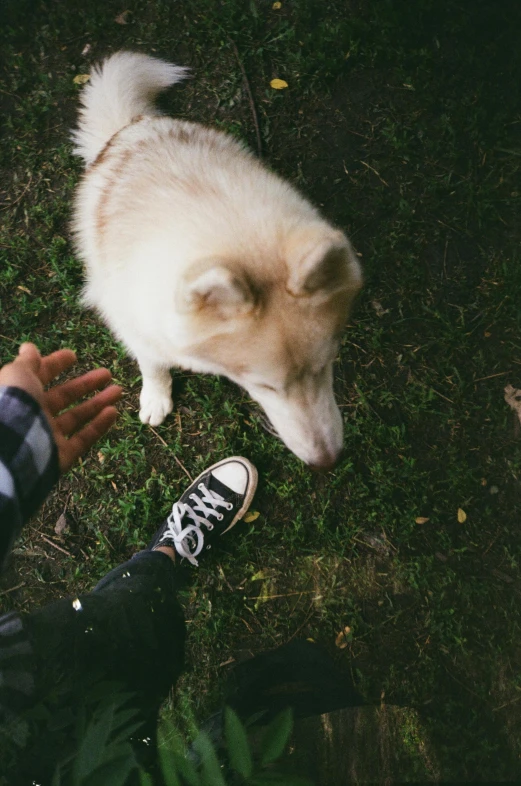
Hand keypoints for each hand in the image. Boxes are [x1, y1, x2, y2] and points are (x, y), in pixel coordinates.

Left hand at [0, 343, 121, 471]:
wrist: (10, 447)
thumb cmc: (13, 404)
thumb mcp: (17, 375)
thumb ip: (26, 362)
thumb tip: (29, 347)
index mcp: (22, 395)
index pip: (41, 377)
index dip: (56, 365)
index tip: (74, 355)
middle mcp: (35, 415)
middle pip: (64, 397)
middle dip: (86, 384)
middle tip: (107, 373)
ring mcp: (48, 436)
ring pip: (77, 417)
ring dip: (98, 403)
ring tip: (118, 391)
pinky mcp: (60, 456)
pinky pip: (83, 439)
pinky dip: (99, 426)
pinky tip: (113, 412)